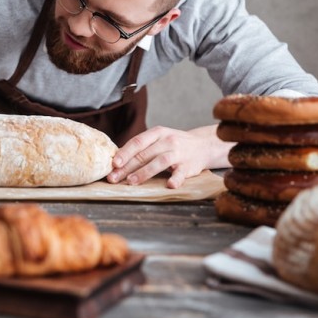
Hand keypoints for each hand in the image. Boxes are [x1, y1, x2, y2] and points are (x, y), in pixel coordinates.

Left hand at [106, 125, 232, 188]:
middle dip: (127, 167)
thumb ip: (142, 147)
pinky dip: (175, 179)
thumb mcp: (159, 139)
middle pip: (144, 154)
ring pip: (159, 162)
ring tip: (131, 182)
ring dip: (144, 172)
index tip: (113, 163)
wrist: (203, 145)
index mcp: (157, 133)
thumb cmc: (174, 144)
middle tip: (114, 178)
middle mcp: (168, 141)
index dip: (124, 153)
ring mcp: (179, 153)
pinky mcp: (189, 166)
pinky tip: (169, 185)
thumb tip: (117, 161)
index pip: (137, 142)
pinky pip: (181, 173)